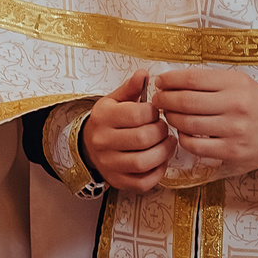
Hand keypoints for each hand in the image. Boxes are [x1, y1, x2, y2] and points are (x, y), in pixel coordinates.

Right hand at [83, 71, 171, 191]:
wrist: (89, 145)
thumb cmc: (109, 120)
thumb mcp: (115, 100)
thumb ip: (131, 88)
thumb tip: (143, 74)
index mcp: (103, 117)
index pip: (137, 114)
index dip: (154, 113)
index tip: (155, 112)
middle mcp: (102, 141)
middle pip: (143, 139)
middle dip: (161, 132)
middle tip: (163, 127)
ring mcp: (109, 164)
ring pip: (143, 162)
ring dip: (164, 152)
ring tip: (167, 142)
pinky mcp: (117, 181)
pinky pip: (143, 182)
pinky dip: (158, 172)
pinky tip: (160, 160)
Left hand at [150, 67, 257, 176]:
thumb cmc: (252, 103)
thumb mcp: (237, 82)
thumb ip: (208, 81)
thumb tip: (171, 81)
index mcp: (235, 84)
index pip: (192, 79)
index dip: (169, 80)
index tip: (160, 82)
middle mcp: (235, 106)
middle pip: (185, 102)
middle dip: (164, 100)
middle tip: (158, 100)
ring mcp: (233, 130)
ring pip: (187, 124)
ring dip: (171, 118)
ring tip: (169, 114)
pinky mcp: (230, 151)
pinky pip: (195, 146)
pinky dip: (183, 138)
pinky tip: (183, 131)